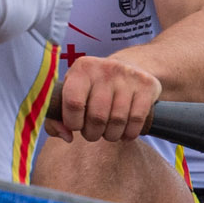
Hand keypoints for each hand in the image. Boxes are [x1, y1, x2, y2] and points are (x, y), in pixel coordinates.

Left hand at [47, 52, 163, 142]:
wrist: (130, 66)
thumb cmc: (93, 87)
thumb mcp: (71, 93)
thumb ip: (56, 118)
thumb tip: (66, 136)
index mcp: (82, 68)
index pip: (72, 103)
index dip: (73, 123)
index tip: (76, 125)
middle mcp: (105, 68)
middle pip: (97, 117)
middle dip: (93, 134)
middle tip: (93, 131)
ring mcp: (128, 76)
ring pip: (118, 121)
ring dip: (111, 135)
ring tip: (108, 131)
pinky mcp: (147, 85)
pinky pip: (137, 120)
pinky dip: (129, 134)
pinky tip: (124, 130)